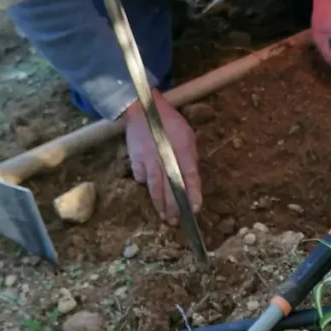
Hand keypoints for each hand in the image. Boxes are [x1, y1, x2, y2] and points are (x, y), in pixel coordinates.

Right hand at [124, 90, 201, 226]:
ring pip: (154, 186)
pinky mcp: (135, 159)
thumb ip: (190, 158)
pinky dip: (145, 186)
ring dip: (160, 204)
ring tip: (164, 217)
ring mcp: (149, 158)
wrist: (144, 109)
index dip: (193, 194)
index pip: (190, 176)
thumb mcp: (188, 137)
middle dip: (174, 206)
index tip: (194, 209)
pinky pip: (141, 177)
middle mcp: (165, 156)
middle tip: (176, 221)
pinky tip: (150, 193)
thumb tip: (190, 179)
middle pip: (171, 186)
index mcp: (183, 149)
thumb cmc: (170, 123)